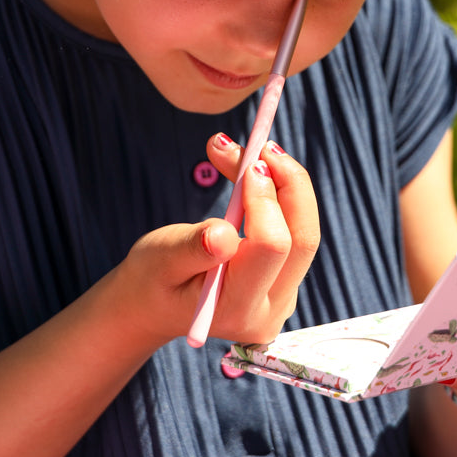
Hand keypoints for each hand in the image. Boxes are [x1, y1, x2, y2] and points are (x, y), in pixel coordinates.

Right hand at [110, 133, 319, 346]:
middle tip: (263, 146)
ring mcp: (281, 298)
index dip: (265, 199)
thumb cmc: (152, 278)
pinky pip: (295, 235)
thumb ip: (193, 249)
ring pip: (304, 234)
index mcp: (236, 308)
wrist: (152, 305)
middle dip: (290, 185)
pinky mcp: (283, 282)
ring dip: (288, 186)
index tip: (247, 163)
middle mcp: (268, 310)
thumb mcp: (161, 258)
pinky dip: (282, 198)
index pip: (271, 247)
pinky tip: (259, 174)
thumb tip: (224, 234)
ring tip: (260, 152)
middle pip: (302, 239)